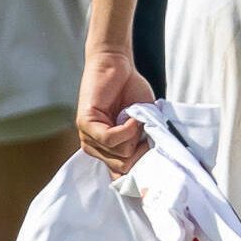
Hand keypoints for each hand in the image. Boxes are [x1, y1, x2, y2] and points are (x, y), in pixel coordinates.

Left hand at [77, 52, 153, 174]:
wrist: (117, 64)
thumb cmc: (130, 91)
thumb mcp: (142, 124)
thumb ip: (141, 144)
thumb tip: (148, 168)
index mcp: (108, 150)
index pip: (121, 176)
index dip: (140, 170)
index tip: (155, 162)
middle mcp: (95, 148)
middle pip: (123, 167)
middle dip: (141, 151)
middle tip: (146, 130)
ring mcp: (88, 138)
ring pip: (119, 155)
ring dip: (135, 136)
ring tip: (136, 116)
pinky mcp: (85, 124)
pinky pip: (109, 139)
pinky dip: (127, 129)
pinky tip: (132, 116)